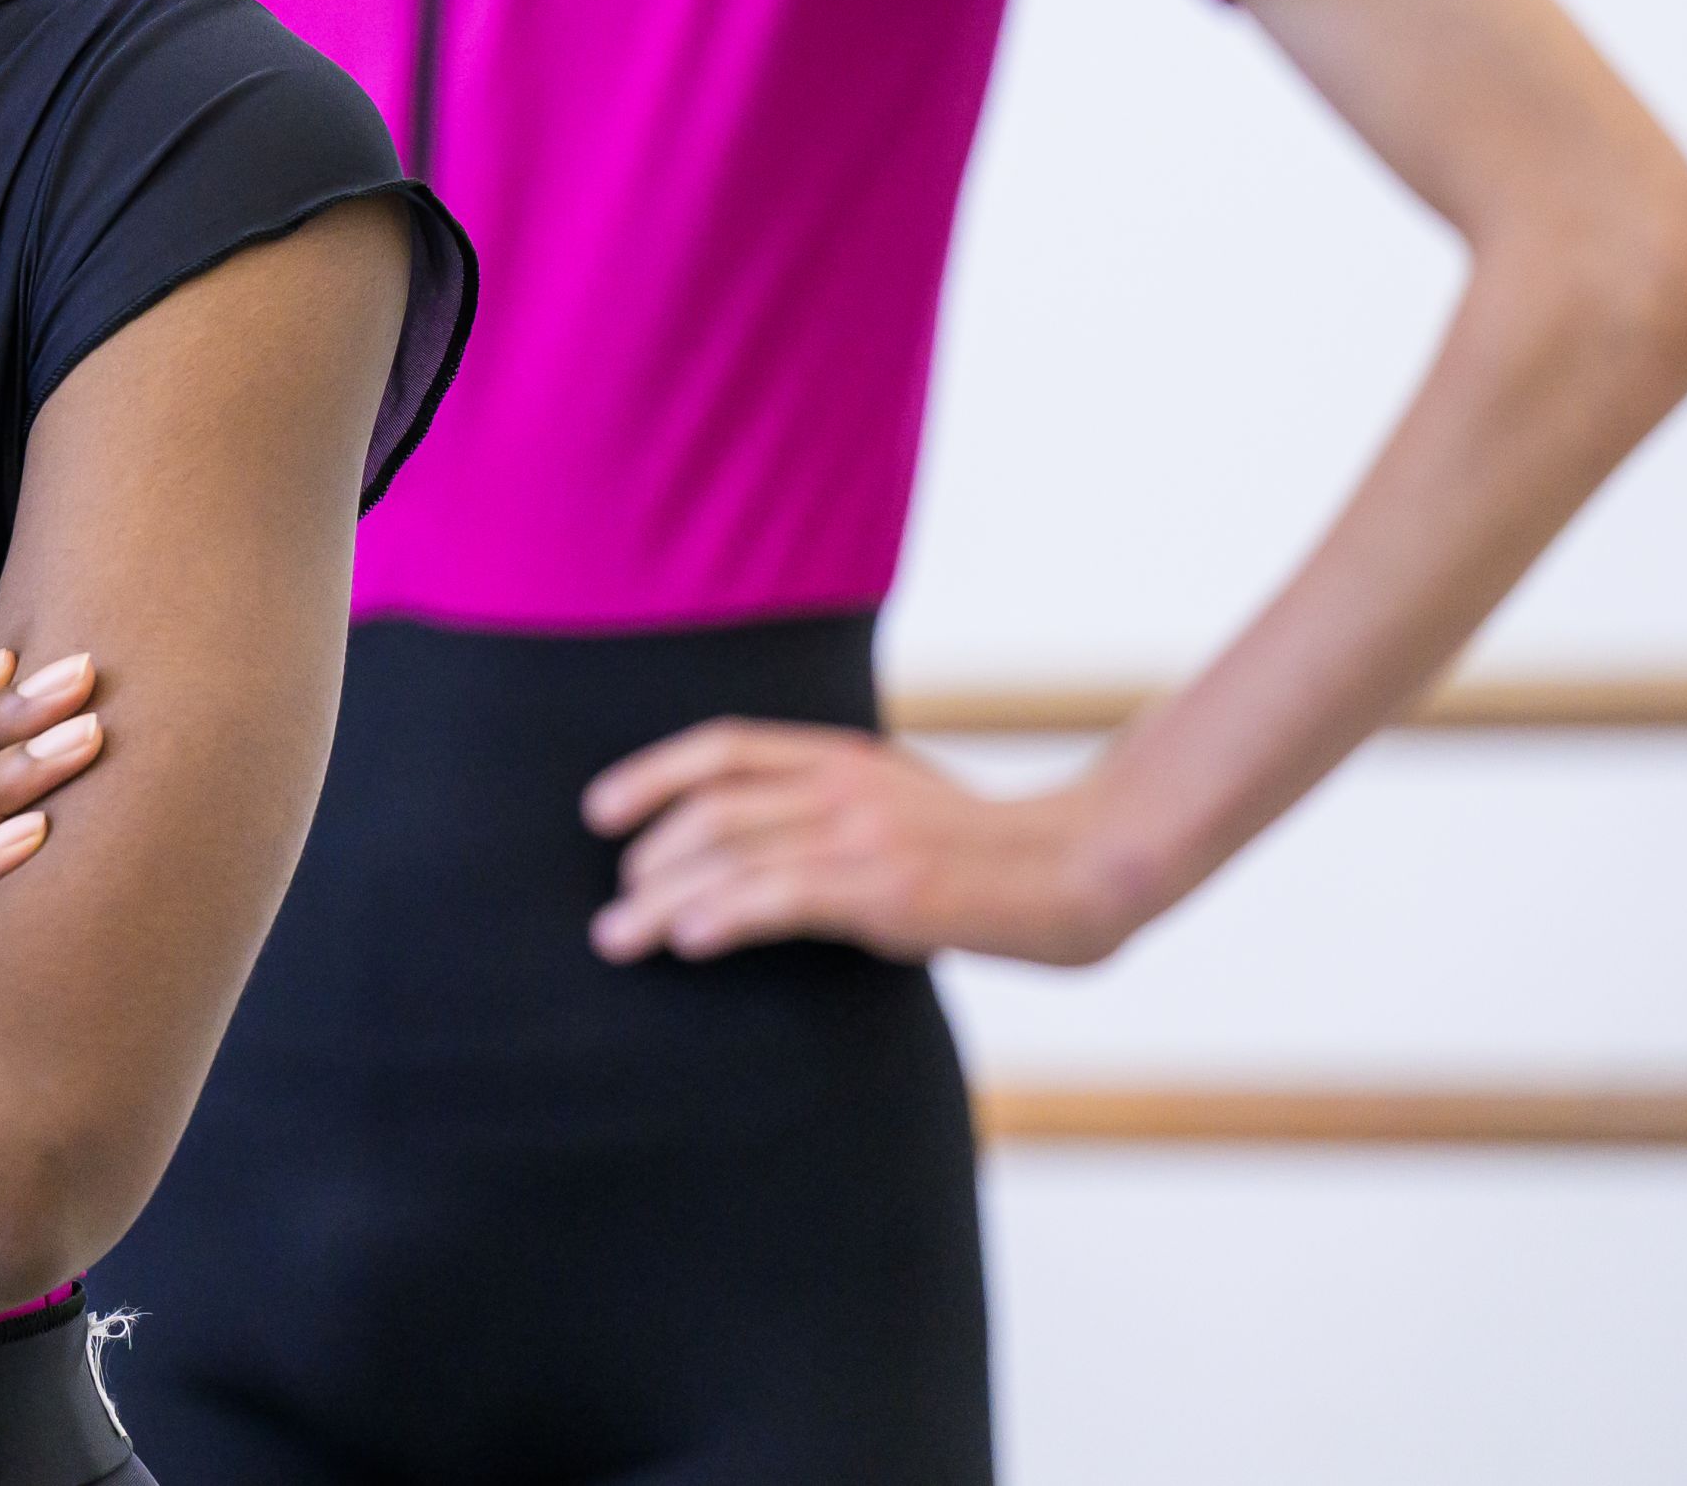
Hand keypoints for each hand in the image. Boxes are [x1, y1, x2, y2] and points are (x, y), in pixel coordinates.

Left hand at [579, 721, 1151, 967]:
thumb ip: (835, 815)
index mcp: (844, 757)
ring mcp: (866, 833)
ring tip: (618, 937)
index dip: (652, 774)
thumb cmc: (993, 853)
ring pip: (734, 852)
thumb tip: (762, 858)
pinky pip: (783, 896)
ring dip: (662, 897)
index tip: (599, 812)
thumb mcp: (903, 806)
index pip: (724, 748)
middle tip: (612, 906)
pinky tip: (687, 938)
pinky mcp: (890, 888)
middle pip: (713, 805)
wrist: (1087, 869)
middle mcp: (845, 783)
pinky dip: (723, 913)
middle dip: (647, 855)